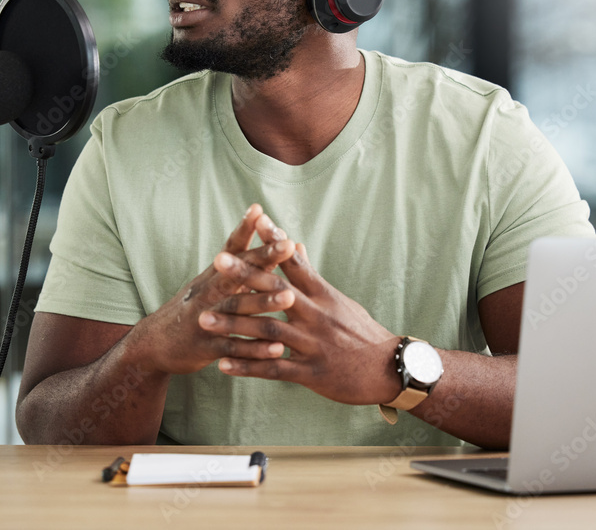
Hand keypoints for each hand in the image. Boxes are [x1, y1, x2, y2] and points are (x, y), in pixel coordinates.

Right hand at [138, 204, 296, 374]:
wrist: (154, 344)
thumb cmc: (194, 308)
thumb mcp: (211, 283)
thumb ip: (240, 265)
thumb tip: (263, 239)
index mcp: (213, 276)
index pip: (231, 247)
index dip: (244, 228)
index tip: (261, 210)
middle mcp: (209, 292)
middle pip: (238, 271)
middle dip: (264, 257)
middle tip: (288, 245)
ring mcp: (206, 318)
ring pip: (237, 307)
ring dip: (263, 302)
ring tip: (289, 296)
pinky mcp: (206, 346)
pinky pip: (233, 347)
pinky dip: (254, 348)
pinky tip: (277, 348)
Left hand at [201, 239, 402, 405]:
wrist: (390, 370)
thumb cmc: (363, 333)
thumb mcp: (342, 301)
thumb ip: (313, 277)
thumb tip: (297, 245)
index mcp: (324, 296)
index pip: (296, 263)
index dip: (276, 242)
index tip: (256, 222)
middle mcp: (316, 316)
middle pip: (276, 292)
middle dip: (245, 276)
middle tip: (217, 261)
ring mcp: (313, 344)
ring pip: (268, 332)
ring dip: (234, 325)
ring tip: (204, 319)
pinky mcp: (311, 372)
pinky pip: (273, 370)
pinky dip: (247, 367)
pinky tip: (222, 364)